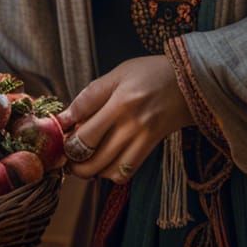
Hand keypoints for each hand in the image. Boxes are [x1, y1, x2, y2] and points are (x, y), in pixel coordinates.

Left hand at [55, 56, 192, 183]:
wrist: (189, 83)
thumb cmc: (150, 73)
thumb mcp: (118, 73)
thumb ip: (91, 96)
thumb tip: (65, 117)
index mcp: (120, 99)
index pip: (83, 121)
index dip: (64, 131)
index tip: (57, 134)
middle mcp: (131, 122)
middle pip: (89, 150)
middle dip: (71, 156)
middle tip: (65, 153)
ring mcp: (141, 138)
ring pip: (105, 167)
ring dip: (87, 169)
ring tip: (80, 161)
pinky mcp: (150, 148)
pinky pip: (124, 172)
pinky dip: (109, 173)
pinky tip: (103, 163)